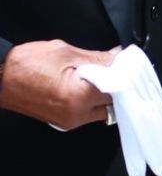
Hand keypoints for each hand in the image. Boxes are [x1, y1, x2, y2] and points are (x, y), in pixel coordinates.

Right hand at [0, 40, 115, 129]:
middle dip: (115, 87)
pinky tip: (83, 87)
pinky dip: (90, 102)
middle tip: (110, 72)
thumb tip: (116, 59)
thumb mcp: (63, 52)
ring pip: (102, 111)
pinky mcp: (63, 122)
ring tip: (94, 79)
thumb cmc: (23, 66)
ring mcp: (70, 121)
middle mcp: (77, 114)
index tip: (125, 67)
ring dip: (103, 96)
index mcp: (79, 96)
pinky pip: (88, 114)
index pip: (118, 89)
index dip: (123, 76)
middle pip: (113, 103)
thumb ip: (96, 58)